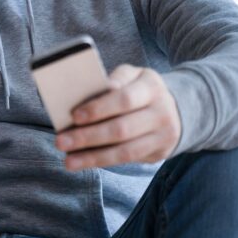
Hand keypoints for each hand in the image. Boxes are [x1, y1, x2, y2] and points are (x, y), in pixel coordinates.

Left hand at [55, 64, 180, 170]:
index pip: (124, 99)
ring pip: (125, 151)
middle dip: (88, 136)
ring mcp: (163, 135)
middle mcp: (161, 112)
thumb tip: (82, 94)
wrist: (177, 108)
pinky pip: (127, 160)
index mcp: (151, 86)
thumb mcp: (131, 75)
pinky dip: (101, 161)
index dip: (99, 108)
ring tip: (68, 160)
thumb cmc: (138, 88)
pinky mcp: (158, 153)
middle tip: (60, 141)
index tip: (74, 116)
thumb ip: (112, 81)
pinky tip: (82, 162)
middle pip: (122, 128)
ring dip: (92, 157)